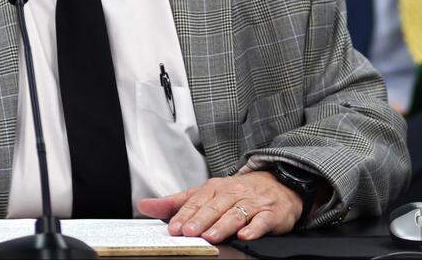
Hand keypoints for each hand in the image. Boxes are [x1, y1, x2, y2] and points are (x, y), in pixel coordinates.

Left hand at [137, 172, 301, 242]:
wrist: (277, 184)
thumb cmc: (237, 192)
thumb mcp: (205, 194)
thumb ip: (176, 202)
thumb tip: (144, 206)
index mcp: (215, 188)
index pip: (197, 201)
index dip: (185, 215)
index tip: (174, 228)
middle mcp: (233, 193)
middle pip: (215, 207)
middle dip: (201, 220)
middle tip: (189, 232)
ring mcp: (253, 203)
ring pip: (236, 214)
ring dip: (223, 225)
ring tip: (211, 237)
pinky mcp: (271, 213)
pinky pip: (262, 221)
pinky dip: (254, 228)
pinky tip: (245, 236)